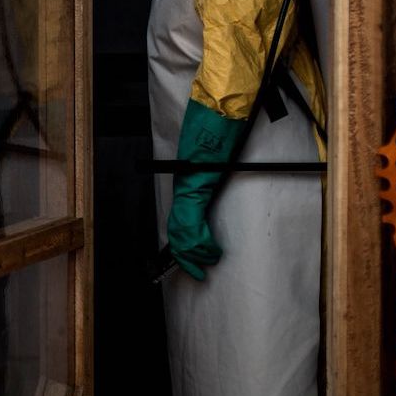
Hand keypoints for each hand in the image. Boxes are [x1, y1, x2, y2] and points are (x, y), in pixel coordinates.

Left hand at [166, 99, 243, 281]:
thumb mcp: (214, 169)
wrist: (218, 120)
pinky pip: (191, 222)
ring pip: (182, 231)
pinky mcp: (193, 188)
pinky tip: (212, 250)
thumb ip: (210, 185)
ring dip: (196, 252)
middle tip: (197, 274)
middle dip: (185, 258)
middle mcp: (183, 189)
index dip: (181, 248)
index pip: (178, 225)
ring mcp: (186, 188)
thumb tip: (214, 206)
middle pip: (176, 232)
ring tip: (210, 261)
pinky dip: (201, 241)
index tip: (191, 265)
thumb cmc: (218, 141)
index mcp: (186, 187)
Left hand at [166, 196, 221, 280]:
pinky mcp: (201, 238)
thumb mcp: (176, 228)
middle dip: (203, 262)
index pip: (180, 259)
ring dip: (211, 257)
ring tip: (214, 256)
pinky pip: (211, 249)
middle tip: (209, 264)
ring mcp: (191, 241)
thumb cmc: (182, 212)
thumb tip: (186, 250)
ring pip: (204, 256)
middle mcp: (181, 243)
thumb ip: (180, 239)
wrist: (188, 202)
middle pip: (194, 259)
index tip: (199, 276)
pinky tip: (216, 250)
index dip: (190, 269)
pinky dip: (215, 251)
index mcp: (174, 240)